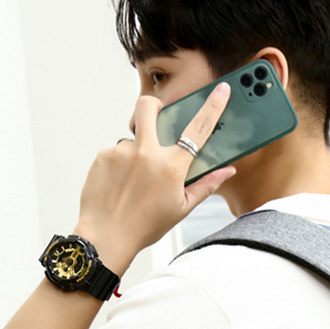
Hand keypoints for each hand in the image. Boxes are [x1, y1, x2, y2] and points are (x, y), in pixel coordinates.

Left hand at [73, 82, 236, 273]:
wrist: (106, 238)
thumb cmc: (145, 226)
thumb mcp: (182, 208)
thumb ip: (206, 185)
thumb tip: (227, 170)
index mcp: (171, 167)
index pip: (198, 129)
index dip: (212, 107)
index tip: (221, 90)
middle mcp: (146, 153)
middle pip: (149, 107)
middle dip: (154, 106)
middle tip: (156, 119)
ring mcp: (121, 152)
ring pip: (132, 139)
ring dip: (136, 153)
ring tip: (134, 183)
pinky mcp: (102, 156)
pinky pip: (116, 153)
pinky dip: (120, 166)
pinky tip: (120, 186)